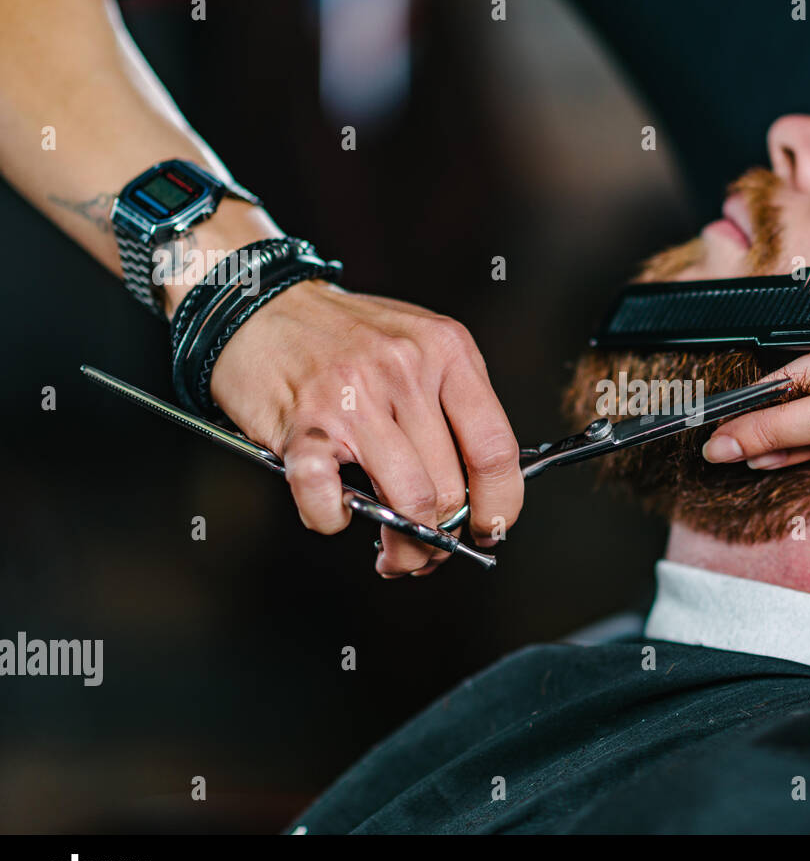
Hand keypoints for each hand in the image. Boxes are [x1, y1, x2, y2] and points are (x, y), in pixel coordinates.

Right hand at [209, 281, 522, 575]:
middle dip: (443, 538)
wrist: (259, 305)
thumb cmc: (343, 334)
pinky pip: (328, 499)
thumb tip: (478, 490)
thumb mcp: (420, 345)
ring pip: (407, 502)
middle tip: (431, 551)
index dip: (500, 504)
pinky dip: (332, 521)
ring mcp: (353, 397)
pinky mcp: (303, 426)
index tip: (491, 530)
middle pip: (450, 486)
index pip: (496, 448)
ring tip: (395, 555)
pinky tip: (336, 514)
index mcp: (447, 350)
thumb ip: (452, 405)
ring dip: (403, 547)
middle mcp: (405, 370)